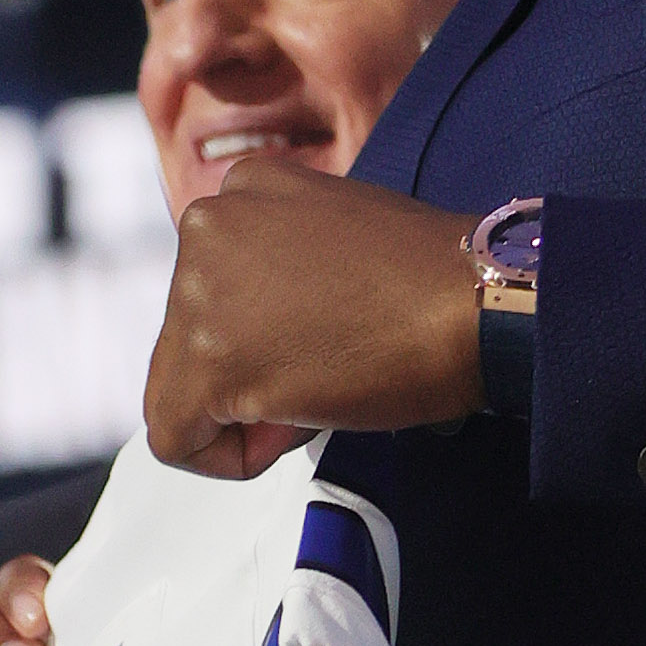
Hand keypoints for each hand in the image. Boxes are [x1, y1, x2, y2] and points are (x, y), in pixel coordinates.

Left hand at [145, 154, 480, 475]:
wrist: (472, 304)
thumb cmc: (431, 281)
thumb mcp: (337, 235)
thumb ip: (280, 264)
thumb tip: (260, 328)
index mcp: (240, 188)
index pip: (212, 289)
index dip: (265, 337)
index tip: (320, 341)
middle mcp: (205, 226)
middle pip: (187, 338)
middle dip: (250, 375)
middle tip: (326, 372)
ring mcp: (197, 291)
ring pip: (178, 390)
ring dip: (246, 410)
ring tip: (322, 388)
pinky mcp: (205, 361)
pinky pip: (174, 438)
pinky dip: (225, 457)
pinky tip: (292, 427)